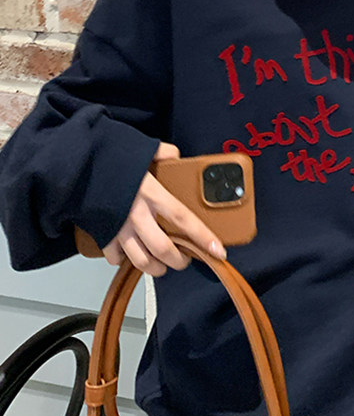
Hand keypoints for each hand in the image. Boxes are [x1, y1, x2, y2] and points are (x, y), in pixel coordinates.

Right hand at [102, 143, 226, 276]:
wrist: (74, 164)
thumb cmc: (108, 155)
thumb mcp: (140, 148)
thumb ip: (162, 153)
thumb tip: (175, 155)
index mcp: (152, 193)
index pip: (184, 220)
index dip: (203, 237)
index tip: (218, 251)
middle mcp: (137, 215)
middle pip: (164, 249)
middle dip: (179, 260)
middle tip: (185, 259)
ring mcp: (118, 227)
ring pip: (141, 260)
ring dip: (155, 267)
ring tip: (162, 265)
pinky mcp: (102, 234)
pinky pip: (115, 257)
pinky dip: (123, 260)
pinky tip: (130, 256)